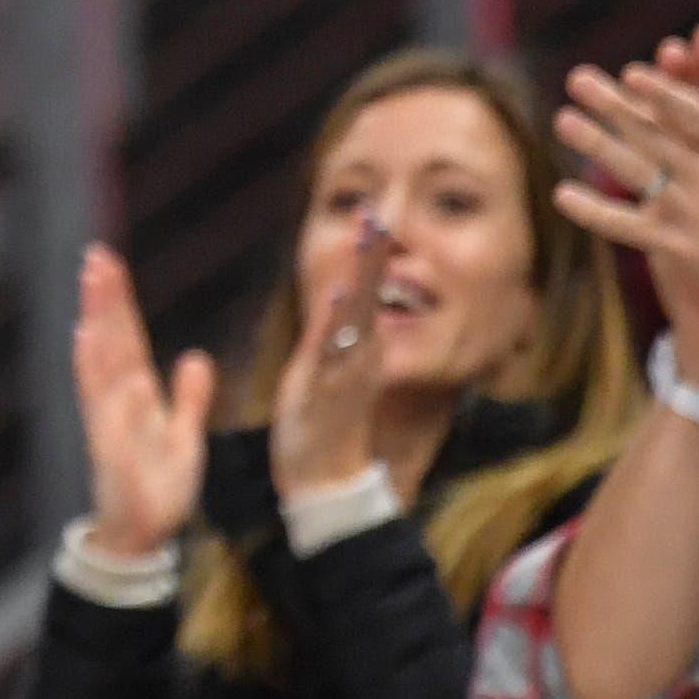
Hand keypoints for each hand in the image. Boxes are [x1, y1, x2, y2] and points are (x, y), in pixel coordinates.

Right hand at [74, 244, 212, 554]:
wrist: (143, 538)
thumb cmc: (160, 489)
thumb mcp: (185, 437)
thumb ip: (190, 398)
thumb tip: (194, 357)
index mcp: (137, 398)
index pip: (127, 340)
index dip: (119, 302)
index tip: (110, 262)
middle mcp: (118, 404)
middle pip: (111, 342)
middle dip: (103, 300)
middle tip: (96, 255)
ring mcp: (111, 423)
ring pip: (103, 364)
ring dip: (97, 325)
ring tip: (93, 287)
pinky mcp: (111, 449)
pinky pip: (105, 409)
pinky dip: (101, 379)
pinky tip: (94, 347)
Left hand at [268, 214, 391, 499]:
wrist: (327, 485)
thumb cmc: (326, 423)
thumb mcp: (331, 367)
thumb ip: (336, 330)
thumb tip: (340, 293)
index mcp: (360, 347)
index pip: (366, 291)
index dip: (369, 254)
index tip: (371, 213)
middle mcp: (359, 356)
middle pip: (367, 297)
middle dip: (371, 256)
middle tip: (376, 216)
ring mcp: (343, 374)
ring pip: (355, 320)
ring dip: (359, 280)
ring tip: (364, 243)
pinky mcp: (323, 395)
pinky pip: (330, 357)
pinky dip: (335, 325)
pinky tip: (337, 297)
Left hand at [555, 41, 698, 357]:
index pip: (695, 114)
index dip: (662, 91)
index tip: (632, 72)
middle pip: (653, 134)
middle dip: (613, 105)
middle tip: (578, 79)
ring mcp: (693, 215)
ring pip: (636, 173)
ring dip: (596, 145)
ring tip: (564, 120)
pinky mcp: (681, 249)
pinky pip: (628, 227)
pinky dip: (595, 211)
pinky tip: (562, 194)